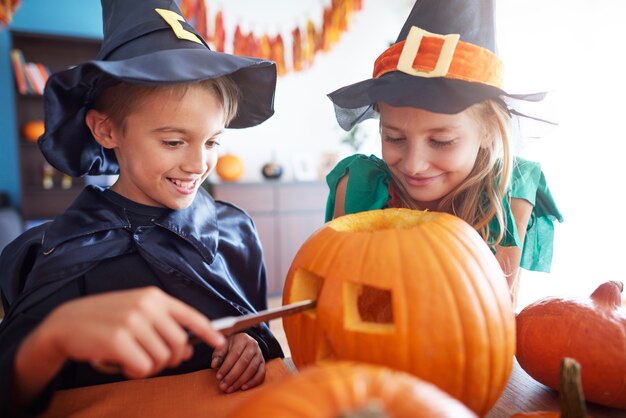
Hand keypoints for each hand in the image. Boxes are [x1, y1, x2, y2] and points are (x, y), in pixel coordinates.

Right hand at [20, 287, 225, 380]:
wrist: (66, 322)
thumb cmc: (105, 319)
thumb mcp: (136, 312)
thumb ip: (162, 326)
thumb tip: (188, 350)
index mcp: (154, 296)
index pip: (190, 316)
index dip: (209, 332)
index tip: (221, 343)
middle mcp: (146, 306)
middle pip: (179, 344)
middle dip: (170, 359)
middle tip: (152, 361)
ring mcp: (132, 321)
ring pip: (162, 359)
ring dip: (149, 367)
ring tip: (131, 358)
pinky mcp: (118, 340)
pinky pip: (142, 368)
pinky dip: (134, 372)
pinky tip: (121, 363)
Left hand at [211, 332, 264, 392]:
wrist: (243, 344)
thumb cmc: (230, 347)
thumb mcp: (223, 347)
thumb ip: (218, 355)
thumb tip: (214, 364)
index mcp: (243, 339)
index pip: (234, 354)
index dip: (226, 367)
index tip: (218, 377)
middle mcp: (253, 345)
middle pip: (244, 363)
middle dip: (232, 376)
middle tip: (223, 386)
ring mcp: (260, 355)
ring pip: (252, 369)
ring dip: (240, 381)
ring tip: (230, 389)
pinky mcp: (263, 364)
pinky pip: (260, 374)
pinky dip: (252, 382)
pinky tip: (243, 388)